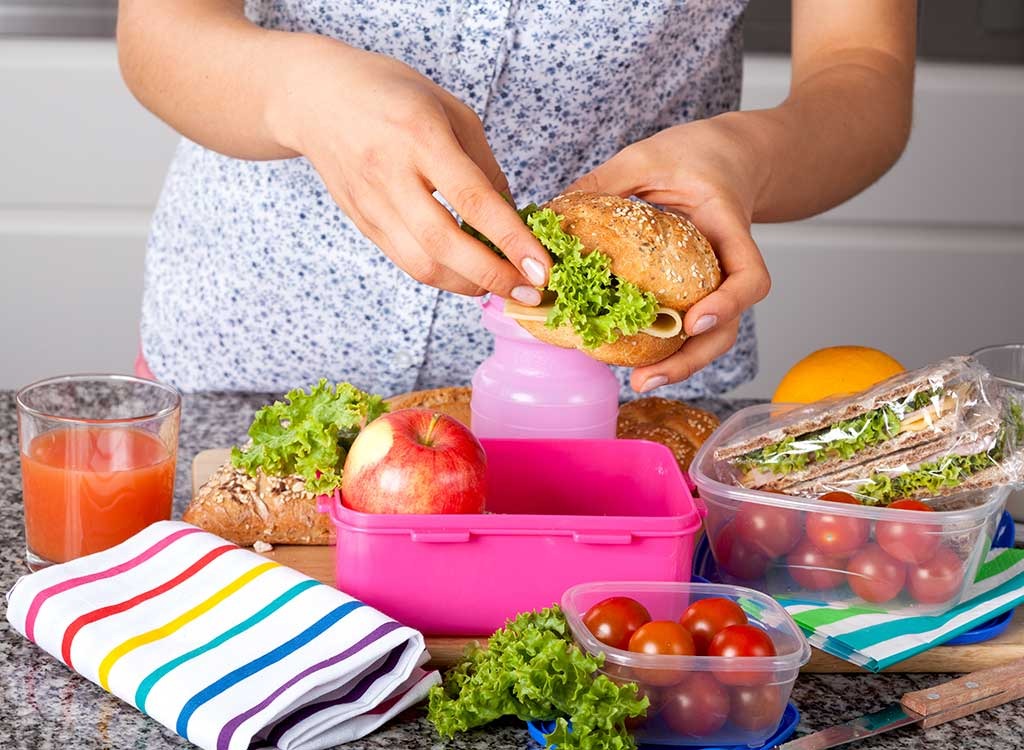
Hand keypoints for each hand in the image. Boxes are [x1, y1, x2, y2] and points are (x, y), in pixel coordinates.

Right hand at [268, 37, 548, 302]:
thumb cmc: (391, 93)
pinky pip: (406, 262)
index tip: (543, 268)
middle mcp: (392, 174)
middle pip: (445, 244)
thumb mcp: (450, 109)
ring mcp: (372, 203)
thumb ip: (483, 164)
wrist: (315, 97)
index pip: (474, 200)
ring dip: (468, 284)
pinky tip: (467, 275)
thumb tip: (512, 217)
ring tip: (502, 286)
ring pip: (422, 264)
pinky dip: (443, 276)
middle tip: (531, 290)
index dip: (512, 241)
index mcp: (421, 136)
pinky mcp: (363, 223)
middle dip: (494, 276)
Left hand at [565, 114, 771, 391]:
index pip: (749, 278)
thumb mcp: (648, 157)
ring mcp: (714, 284)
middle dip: (691, 359)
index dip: (728, 305)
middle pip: (727, 326)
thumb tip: (551, 213)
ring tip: (639, 380)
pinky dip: (663, 344)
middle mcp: (728, 266)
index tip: (693, 321)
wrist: (730, 157)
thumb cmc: (697, 154)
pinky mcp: (696, 292)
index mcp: (728, 229)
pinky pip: (685, 324)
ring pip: (709, 336)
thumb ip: (606, 182)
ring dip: (677, 363)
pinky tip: (631, 355)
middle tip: (646, 378)